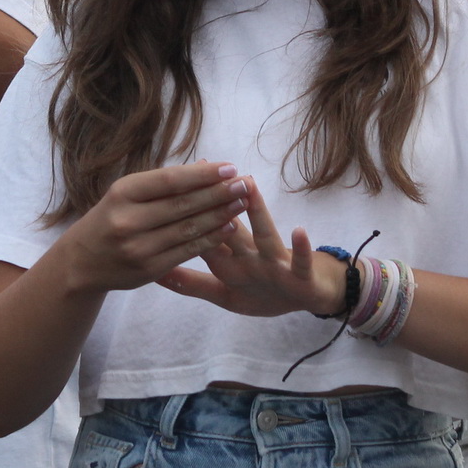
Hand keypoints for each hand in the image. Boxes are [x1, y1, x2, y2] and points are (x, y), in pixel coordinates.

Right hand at [58, 163, 246, 293]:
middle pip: (183, 204)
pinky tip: (229, 227)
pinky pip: (187, 251)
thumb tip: (206, 167)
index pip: (170, 180)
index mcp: (122, 193)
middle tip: (244, 183)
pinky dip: (211, 238)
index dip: (203, 174)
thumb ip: (161, 184)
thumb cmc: (110, 218)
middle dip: (218, 192)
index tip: (229, 167)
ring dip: (220, 215)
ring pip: (189, 228)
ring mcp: (138, 247)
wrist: (81, 262)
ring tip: (242, 202)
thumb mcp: (125, 194)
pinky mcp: (149, 269)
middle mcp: (128, 220)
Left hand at [158, 179, 348, 317]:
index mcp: (229, 259)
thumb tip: (155, 273)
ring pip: (264, 235)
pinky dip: (300, 249)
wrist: (311, 297)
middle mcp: (251, 255)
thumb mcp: (225, 294)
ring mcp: (276, 264)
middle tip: (206, 169)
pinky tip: (299, 230)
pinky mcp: (301, 276)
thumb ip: (192, 284)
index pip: (204, 233)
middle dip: (219, 202)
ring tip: (248, 184)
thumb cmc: (265, 293)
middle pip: (232, 227)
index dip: (189, 212)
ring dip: (256, 212)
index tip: (170, 186)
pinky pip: (300, 262)